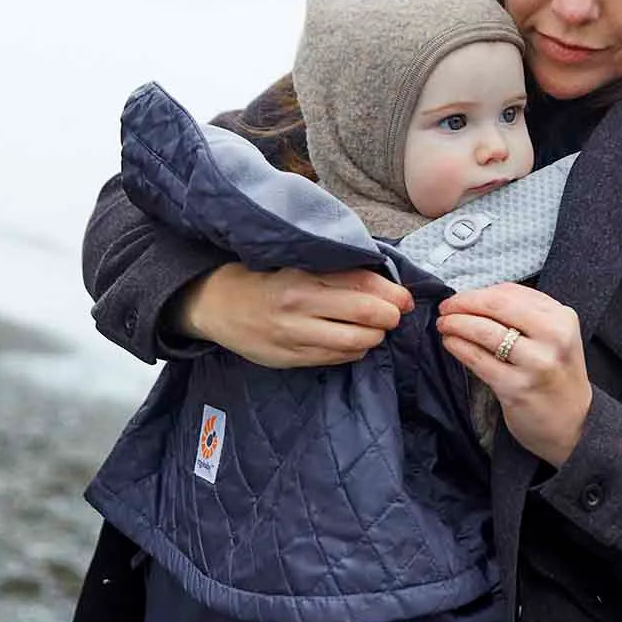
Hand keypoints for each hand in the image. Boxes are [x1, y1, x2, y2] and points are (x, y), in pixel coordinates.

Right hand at [174, 263, 413, 367]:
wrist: (217, 304)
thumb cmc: (264, 278)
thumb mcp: (296, 263)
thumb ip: (337, 271)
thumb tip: (386, 284)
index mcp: (302, 275)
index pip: (360, 283)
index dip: (392, 293)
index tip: (405, 298)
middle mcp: (299, 305)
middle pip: (365, 314)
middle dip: (389, 316)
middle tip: (393, 315)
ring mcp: (294, 335)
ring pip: (355, 342)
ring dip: (374, 337)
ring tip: (374, 330)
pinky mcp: (291, 358)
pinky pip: (338, 358)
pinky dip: (355, 351)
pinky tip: (353, 342)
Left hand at [437, 283, 592, 466]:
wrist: (573, 424)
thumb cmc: (556, 377)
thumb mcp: (555, 338)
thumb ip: (525, 314)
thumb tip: (479, 298)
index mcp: (562, 318)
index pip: (511, 292)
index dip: (478, 292)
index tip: (462, 297)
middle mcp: (553, 337)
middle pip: (496, 306)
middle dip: (463, 303)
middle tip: (445, 308)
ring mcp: (535, 363)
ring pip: (484, 331)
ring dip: (456, 324)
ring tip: (444, 324)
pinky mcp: (516, 388)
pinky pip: (478, 359)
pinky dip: (459, 346)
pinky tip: (451, 343)